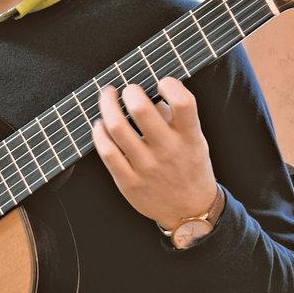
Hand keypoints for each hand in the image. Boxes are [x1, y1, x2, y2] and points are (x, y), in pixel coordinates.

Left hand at [90, 77, 218, 228]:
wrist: (189, 211)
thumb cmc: (189, 167)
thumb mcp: (194, 141)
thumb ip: (176, 118)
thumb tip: (152, 92)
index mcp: (189, 138)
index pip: (183, 103)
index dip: (170, 85)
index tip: (162, 81)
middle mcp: (168, 151)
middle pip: (141, 110)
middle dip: (130, 91)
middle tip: (127, 89)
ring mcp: (146, 167)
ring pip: (117, 128)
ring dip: (108, 106)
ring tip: (108, 97)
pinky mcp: (128, 182)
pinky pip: (106, 152)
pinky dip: (99, 133)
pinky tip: (100, 125)